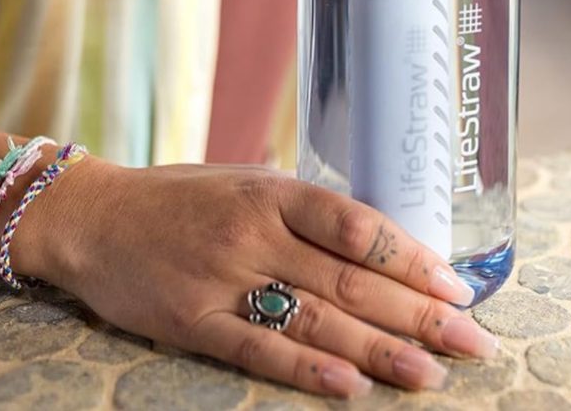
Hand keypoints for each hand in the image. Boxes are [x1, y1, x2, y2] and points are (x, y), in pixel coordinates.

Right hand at [11, 158, 497, 397]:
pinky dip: (307, 371)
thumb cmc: (184, 197)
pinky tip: (351, 388)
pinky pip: (257, 349)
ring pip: (316, 320)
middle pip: (351, 280)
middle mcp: (257, 235)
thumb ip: (306, 209)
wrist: (96, 217)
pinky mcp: (191, 323)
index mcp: (276, 193)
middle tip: (474, 340)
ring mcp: (223, 280)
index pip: (359, 226)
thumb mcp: (250, 181)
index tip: (456, 286)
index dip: (411, 258)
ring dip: (379, 351)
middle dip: (419, 313)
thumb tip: (376, 240)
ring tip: (432, 374)